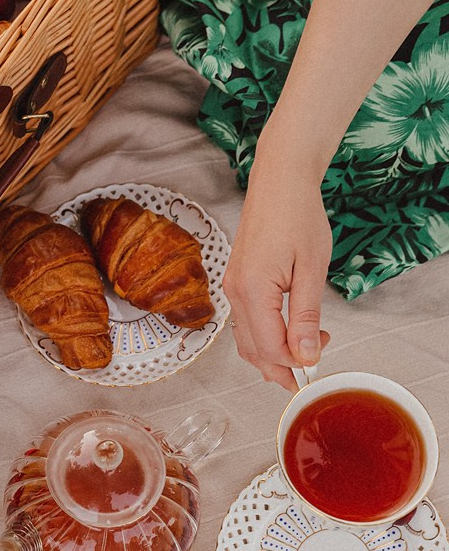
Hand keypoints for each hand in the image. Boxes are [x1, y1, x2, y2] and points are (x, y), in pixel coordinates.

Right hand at [223, 164, 331, 390]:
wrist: (279, 181)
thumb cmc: (298, 215)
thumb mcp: (312, 269)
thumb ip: (307, 316)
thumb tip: (306, 355)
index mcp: (253, 290)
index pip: (270, 347)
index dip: (295, 363)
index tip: (319, 360)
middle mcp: (235, 292)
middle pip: (253, 351)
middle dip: (282, 367)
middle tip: (312, 369)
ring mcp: (232, 288)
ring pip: (246, 341)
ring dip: (272, 356)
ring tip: (303, 353)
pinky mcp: (236, 283)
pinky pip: (245, 324)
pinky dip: (264, 339)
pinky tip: (286, 336)